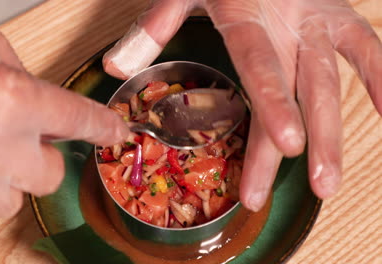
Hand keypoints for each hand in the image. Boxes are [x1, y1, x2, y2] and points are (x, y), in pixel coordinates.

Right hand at [0, 0, 128, 238]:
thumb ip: (21, 76)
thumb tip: (41, 103)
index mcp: (11, 101)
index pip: (78, 121)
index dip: (103, 128)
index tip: (115, 134)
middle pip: (49, 177)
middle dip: (43, 158)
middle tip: (22, 138)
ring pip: (9, 202)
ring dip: (5, 179)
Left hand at [103, 0, 381, 210]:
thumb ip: (157, 24)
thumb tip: (117, 67)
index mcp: (247, 13)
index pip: (262, 66)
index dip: (274, 106)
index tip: (286, 149)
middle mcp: (288, 22)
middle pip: (291, 90)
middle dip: (282, 144)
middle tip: (269, 193)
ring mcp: (317, 21)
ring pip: (330, 83)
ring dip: (332, 135)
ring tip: (326, 184)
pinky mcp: (337, 17)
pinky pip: (367, 48)